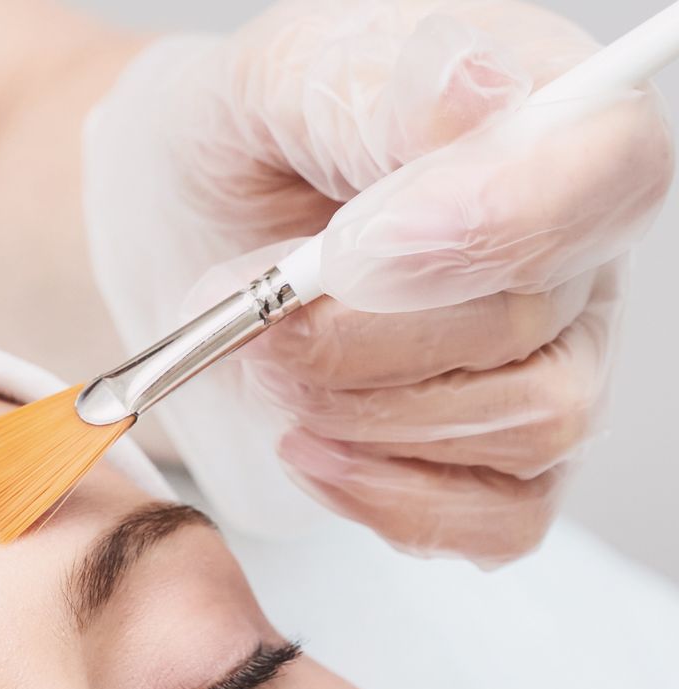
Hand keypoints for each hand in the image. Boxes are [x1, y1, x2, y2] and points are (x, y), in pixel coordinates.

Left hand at [82, 1, 673, 563]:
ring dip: (368, 416)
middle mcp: (571, 246)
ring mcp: (550, 357)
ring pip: (529, 427)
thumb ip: (371, 86)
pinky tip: (306, 448)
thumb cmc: (236, 150)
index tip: (352, 250)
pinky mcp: (496, 457)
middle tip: (256, 319)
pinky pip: (502, 518)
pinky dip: (389, 500)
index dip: (493, 226)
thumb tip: (474, 97)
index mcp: (547, 117)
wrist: (171, 243)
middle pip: (534, 322)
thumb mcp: (274, 80)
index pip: (608, 172)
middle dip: (363, 341)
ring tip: (268, 368)